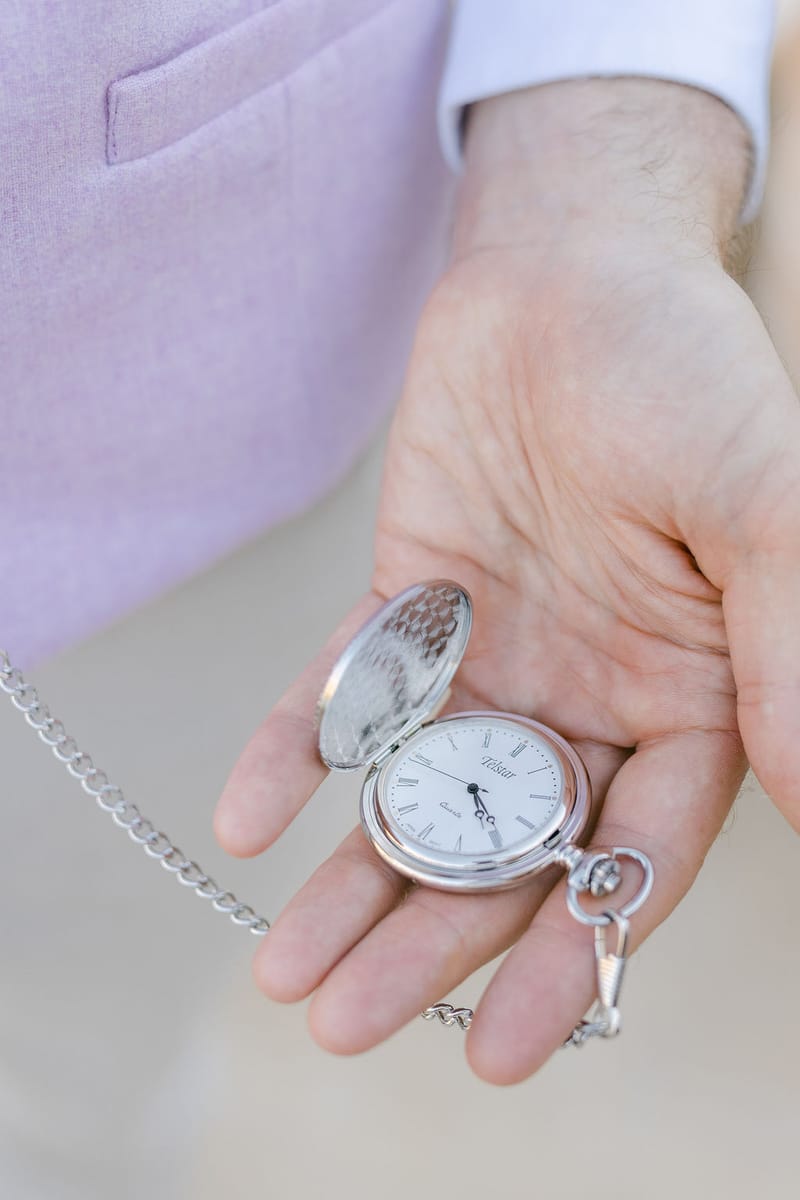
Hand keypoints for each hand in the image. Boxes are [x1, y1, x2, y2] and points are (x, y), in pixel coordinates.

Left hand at [214, 80, 799, 1083]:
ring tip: (292, 974)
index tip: (513, 1045)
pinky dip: (305, 750)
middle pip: (514, 850)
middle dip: (439, 941)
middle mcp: (592, 699)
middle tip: (352, 1026)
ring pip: (427, 796)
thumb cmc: (684, 373)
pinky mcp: (412, 610)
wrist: (571, 273)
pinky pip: (353, 693)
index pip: (636, 853)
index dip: (576, 949)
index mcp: (694, 698)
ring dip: (359, 881)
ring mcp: (497, 660)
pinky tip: (254, 815)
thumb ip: (788, 647)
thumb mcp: (763, 503)